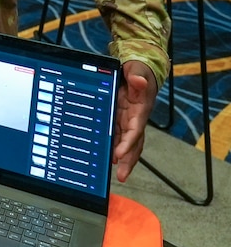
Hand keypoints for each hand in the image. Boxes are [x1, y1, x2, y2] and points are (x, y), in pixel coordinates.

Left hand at [112, 60, 156, 181]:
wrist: (138, 72)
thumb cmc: (138, 72)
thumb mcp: (137, 70)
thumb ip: (137, 76)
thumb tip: (137, 80)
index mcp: (139, 110)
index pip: (134, 130)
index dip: (127, 143)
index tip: (119, 155)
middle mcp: (134, 119)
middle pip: (133, 143)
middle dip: (129, 160)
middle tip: (122, 176)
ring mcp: (126, 121)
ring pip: (125, 143)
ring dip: (122, 159)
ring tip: (118, 174)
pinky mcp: (119, 120)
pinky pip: (118, 136)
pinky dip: (114, 148)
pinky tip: (108, 158)